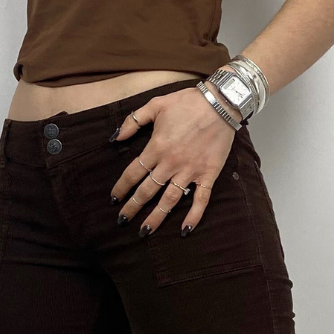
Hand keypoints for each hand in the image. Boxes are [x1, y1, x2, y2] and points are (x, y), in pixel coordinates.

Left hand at [109, 85, 240, 236]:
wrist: (220, 102)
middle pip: (147, 191)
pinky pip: (200, 200)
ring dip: (156, 217)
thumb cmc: (187, 102)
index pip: (133, 173)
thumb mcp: (156, 104)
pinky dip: (193, 216)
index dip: (121, 188)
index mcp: (156, 147)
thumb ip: (134, 121)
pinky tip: (184, 230)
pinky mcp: (207, 175)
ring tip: (145, 231)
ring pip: (169, 200)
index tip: (114, 199)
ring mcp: (189, 171)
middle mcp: (170, 163)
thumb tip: (116, 137)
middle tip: (122, 221)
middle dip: (132, 207)